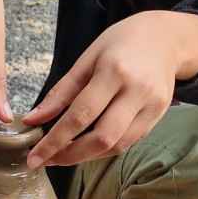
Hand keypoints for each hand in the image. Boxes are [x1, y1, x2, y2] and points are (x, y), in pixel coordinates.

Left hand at [22, 11, 197, 170]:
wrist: (164, 38)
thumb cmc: (120, 43)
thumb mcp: (87, 58)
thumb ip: (61, 92)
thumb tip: (32, 120)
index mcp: (114, 71)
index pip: (80, 115)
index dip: (55, 141)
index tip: (34, 157)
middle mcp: (137, 90)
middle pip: (103, 138)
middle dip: (71, 155)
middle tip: (47, 160)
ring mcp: (153, 105)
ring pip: (118, 145)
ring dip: (88, 156)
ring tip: (64, 154)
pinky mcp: (160, 115)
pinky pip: (130, 141)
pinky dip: (106, 148)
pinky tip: (88, 145)